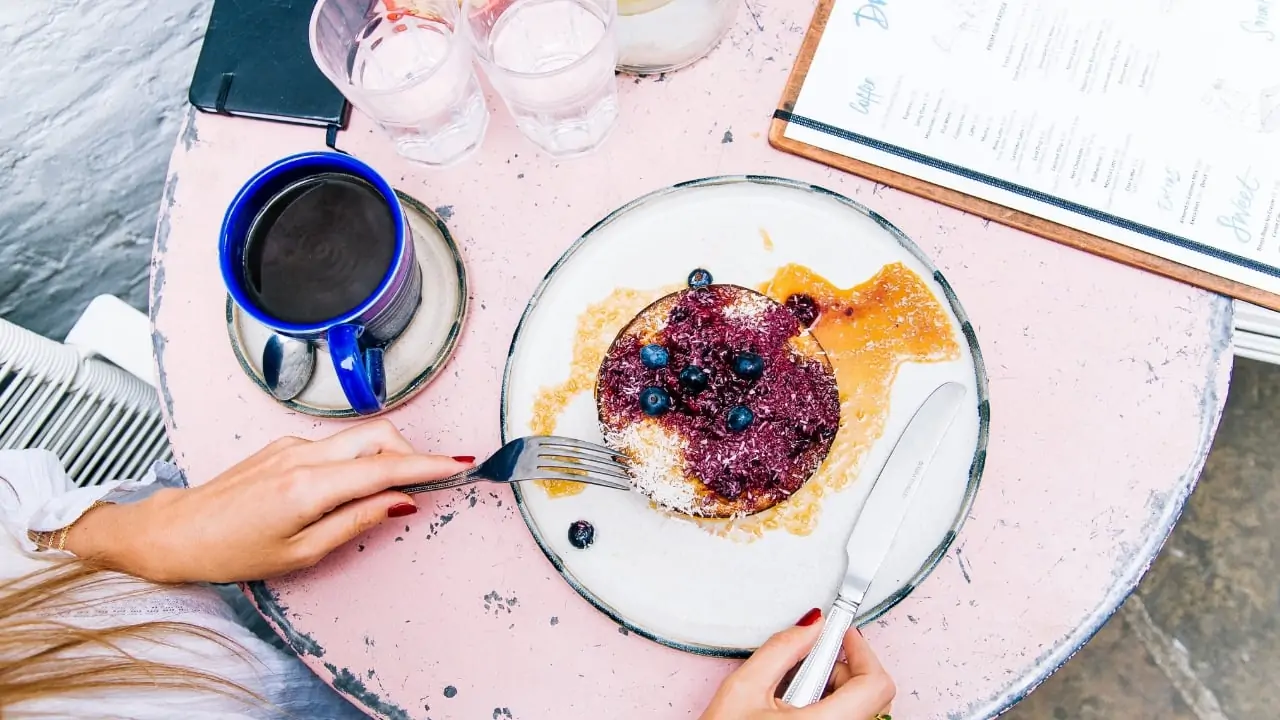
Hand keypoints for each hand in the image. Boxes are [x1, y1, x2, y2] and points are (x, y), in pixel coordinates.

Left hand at [66, 420, 470, 583]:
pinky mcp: (283, 446)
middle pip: (378, 437)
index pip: (385, 468)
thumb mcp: (301, 552)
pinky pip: (334, 445)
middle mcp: (302, 455)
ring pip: (358, 438)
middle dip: (411, 453)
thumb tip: (400, 502)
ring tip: (387, 491)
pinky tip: (347, 489)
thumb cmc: (231, 551)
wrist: (175, 532)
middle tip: (426, 481)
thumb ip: (357, 522)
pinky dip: (355, 460)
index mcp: (309, 486)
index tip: (461, 463)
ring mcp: (291, 445)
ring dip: (383, 456)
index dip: (428, 465)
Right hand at [701, 610, 895, 719]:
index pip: (874, 684)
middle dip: (843, 671)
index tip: (845, 635)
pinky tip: (799, 710)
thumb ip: (782, 649)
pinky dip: (830, 708)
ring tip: (795, 694)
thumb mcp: (744, 689)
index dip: (863, 651)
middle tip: (809, 664)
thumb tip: (811, 626)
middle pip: (871, 696)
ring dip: (836, 691)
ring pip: (862, 710)